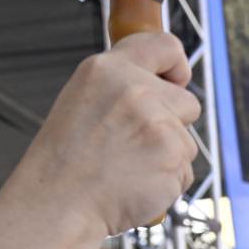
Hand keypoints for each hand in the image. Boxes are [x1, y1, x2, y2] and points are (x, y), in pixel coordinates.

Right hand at [6, 34, 200, 238]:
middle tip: (136, 143)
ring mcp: (158, 124)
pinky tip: (136, 184)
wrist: (60, 202)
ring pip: (187, 142)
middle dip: (173, 123)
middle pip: (188, 102)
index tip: (176, 81)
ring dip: (168, 157)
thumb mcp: (84, 99)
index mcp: (109, 70)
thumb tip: (164, 84)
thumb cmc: (68, 159)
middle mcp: (136, 90)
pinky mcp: (173, 158)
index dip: (178, 66)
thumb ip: (123, 87)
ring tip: (129, 167)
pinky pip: (186, 171)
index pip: (165, 46)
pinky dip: (167, 182)